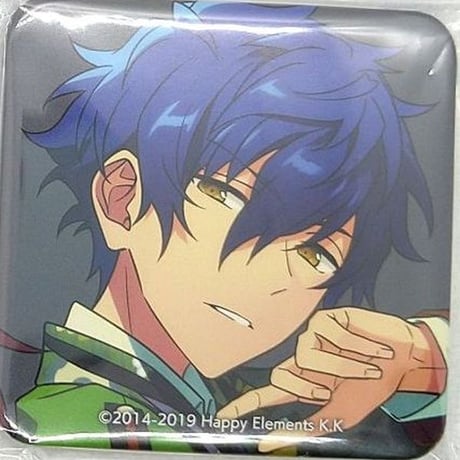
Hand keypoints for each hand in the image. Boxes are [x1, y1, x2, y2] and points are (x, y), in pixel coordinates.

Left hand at [217, 307, 445, 451]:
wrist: (403, 360)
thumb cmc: (372, 388)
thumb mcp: (340, 414)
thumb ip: (306, 429)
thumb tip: (266, 445)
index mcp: (306, 383)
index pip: (269, 394)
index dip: (245, 405)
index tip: (222, 417)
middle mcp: (303, 359)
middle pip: (280, 375)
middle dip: (305, 387)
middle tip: (331, 390)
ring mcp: (313, 337)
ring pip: (307, 355)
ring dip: (342, 367)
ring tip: (366, 367)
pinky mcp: (327, 318)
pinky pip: (332, 335)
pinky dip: (359, 347)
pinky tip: (373, 348)